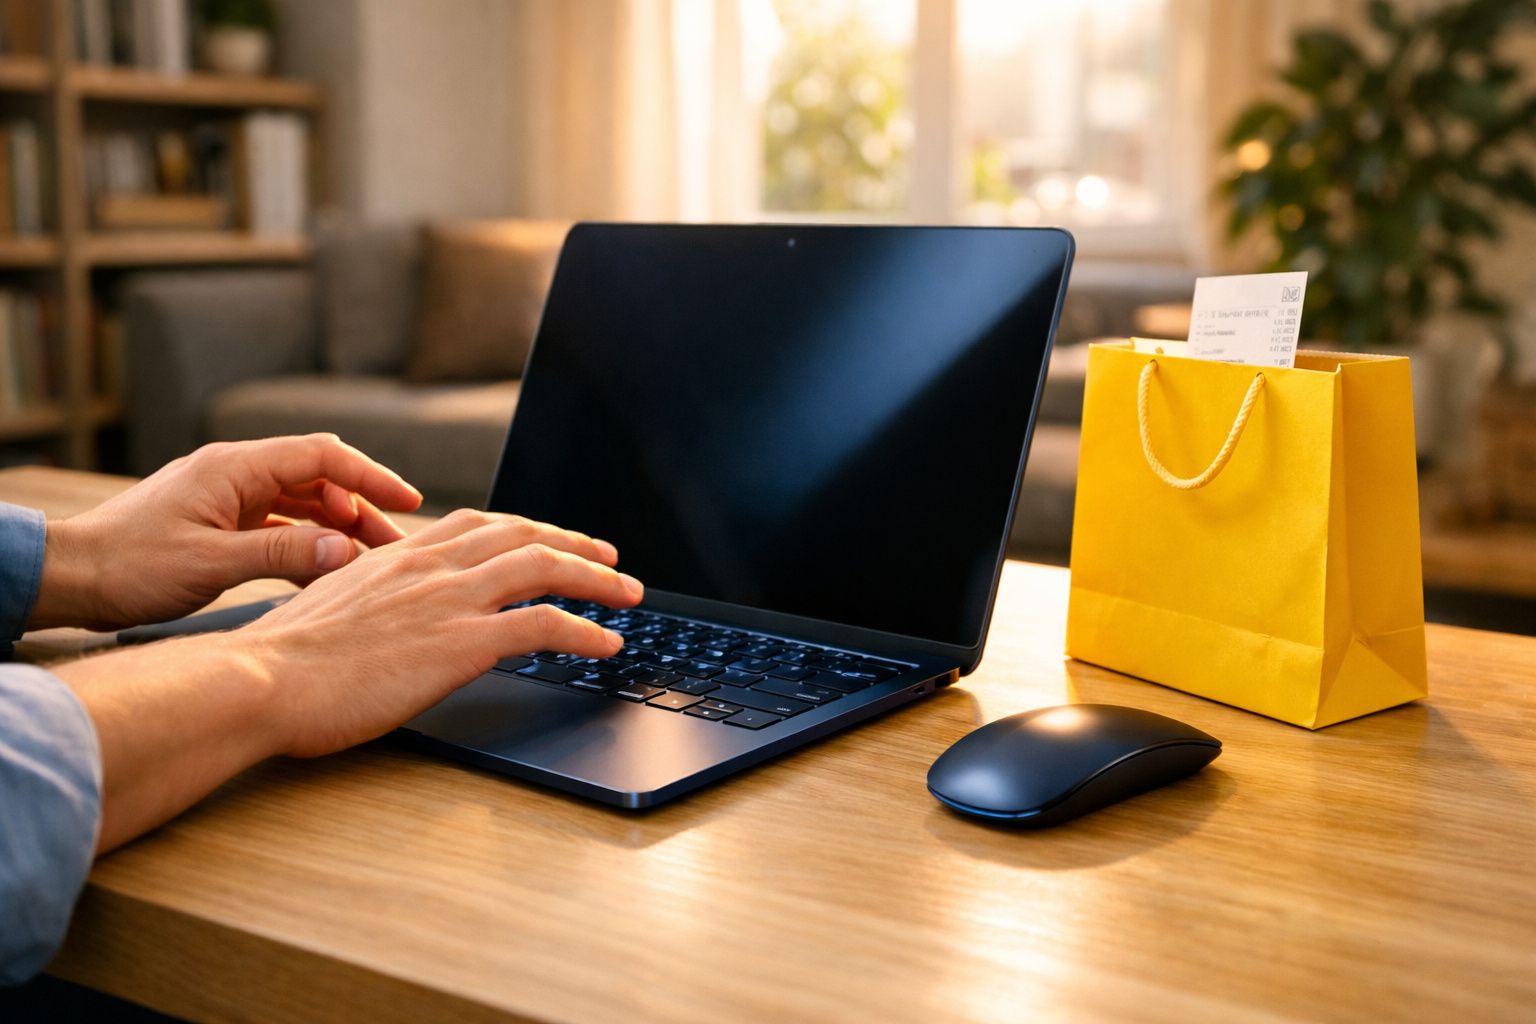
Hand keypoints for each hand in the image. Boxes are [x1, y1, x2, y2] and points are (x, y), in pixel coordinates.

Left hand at [30, 434, 423, 630]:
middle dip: (363, 508)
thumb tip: (344, 550)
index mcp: (236, 467)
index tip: (409, 504)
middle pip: (319, 478)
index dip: (372, 477)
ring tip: (372, 563)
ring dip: (339, 529)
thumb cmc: (129, 566)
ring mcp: (228, 498)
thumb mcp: (210, 563)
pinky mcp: (221, 523)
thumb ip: (282, 555)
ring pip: (302, 504)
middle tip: (397, 545)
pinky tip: (328, 574)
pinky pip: (280, 527)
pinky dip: (309, 545)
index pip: (323, 457)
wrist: (71, 578)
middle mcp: (236, 474)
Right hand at [231, 507, 640, 757]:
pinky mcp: (460, 642)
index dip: (524, 528)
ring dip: (596, 580)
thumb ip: (370, 600)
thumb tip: (388, 618)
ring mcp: (448, 599)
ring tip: (629, 595)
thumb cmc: (280, 660)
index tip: (549, 537)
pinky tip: (606, 643)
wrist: (260, 679)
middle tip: (610, 559)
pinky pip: (542, 626)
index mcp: (398, 553)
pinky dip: (584, 630)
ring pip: (543, 568)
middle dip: (574, 544)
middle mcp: (430, 565)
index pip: (478, 524)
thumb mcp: (329, 608)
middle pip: (522, 535)